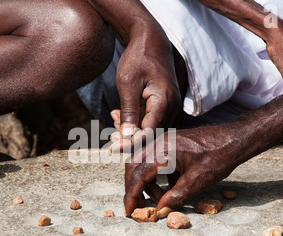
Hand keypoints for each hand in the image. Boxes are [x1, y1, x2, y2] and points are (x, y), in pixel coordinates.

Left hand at [110, 31, 181, 152]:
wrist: (150, 39)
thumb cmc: (137, 58)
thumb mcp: (128, 84)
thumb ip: (128, 111)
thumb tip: (126, 136)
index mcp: (164, 101)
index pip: (148, 133)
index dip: (130, 143)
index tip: (112, 149)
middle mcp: (172, 106)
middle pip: (151, 134)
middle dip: (129, 138)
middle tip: (110, 136)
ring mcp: (171, 105)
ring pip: (151, 129)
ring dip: (131, 129)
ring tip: (114, 116)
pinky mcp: (165, 103)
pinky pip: (151, 120)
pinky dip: (135, 120)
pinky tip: (119, 113)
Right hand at [123, 126, 242, 217]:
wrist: (234, 138)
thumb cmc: (218, 157)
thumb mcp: (197, 181)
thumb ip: (176, 197)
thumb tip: (160, 211)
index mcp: (162, 152)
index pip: (137, 176)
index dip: (131, 196)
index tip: (130, 211)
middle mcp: (158, 143)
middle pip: (133, 167)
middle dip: (133, 188)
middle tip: (139, 206)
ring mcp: (163, 141)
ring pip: (143, 163)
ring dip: (146, 182)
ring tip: (160, 199)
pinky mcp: (170, 143)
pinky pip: (154, 160)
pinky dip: (156, 175)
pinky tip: (170, 186)